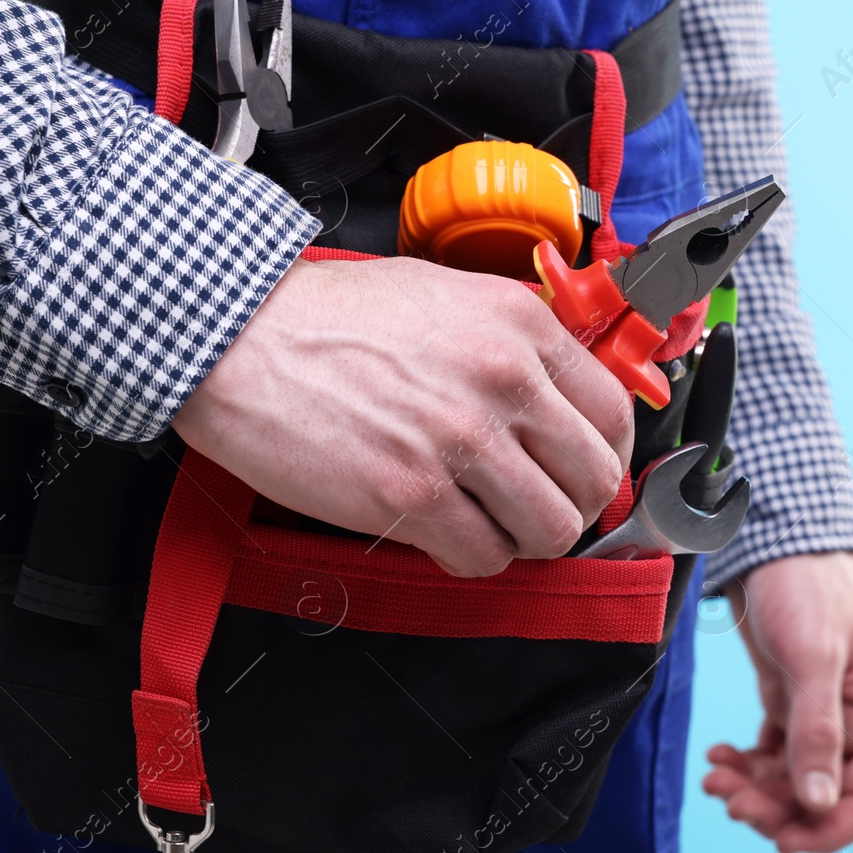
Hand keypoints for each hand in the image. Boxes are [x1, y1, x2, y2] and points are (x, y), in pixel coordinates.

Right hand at [172, 256, 632, 576]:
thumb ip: (507, 341)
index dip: (605, 457)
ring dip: (526, 539)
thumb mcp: (442, 294)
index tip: (586, 473)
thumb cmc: (325, 315)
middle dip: (573, 506)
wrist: (238, 337)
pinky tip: (444, 535)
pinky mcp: (412, 496)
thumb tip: (553, 394)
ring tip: (490, 525)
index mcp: (518, 326)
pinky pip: (484, 557)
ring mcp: (461, 441)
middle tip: (540, 509)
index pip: (614, 413)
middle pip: (592, 480)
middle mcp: (503, 381)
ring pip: (550, 529)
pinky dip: (472, 557)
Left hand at [702, 551, 852, 852]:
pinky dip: (747, 765)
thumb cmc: (805, 589)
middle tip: (726, 800)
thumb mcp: (812, 658)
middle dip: (776, 809)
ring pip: (794, 782)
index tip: (778, 839)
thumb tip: (817, 804)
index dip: (827, 831)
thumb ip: (817, 731)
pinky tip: (718, 756)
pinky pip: (774, 757)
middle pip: (825, 799)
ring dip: (755, 790)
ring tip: (714, 777)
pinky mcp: (793, 703)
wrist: (777, 541)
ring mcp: (825, 715)